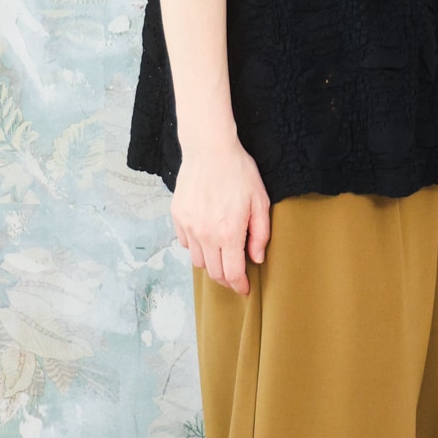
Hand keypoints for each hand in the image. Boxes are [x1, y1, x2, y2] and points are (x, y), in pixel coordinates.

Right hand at [171, 136, 270, 294]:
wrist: (209, 148)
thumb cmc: (238, 171)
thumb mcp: (260, 200)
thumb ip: (260, 233)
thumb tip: (257, 257)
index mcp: (228, 233)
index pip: (233, 273)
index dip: (240, 285)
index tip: (244, 289)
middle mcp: (205, 235)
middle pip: (214, 272)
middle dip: (226, 279)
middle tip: (235, 274)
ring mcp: (189, 226)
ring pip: (198, 260)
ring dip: (211, 263)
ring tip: (221, 255)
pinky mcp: (177, 216)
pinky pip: (186, 243)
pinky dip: (197, 246)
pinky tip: (207, 236)